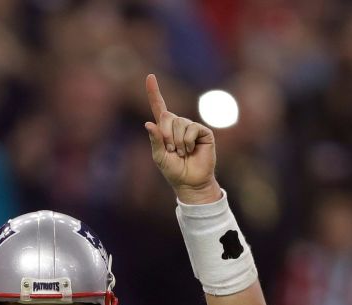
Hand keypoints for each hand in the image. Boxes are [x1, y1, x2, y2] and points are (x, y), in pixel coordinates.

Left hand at [144, 74, 221, 203]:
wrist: (190, 182)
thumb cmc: (173, 170)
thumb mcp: (159, 156)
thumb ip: (155, 140)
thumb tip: (148, 123)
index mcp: (165, 128)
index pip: (159, 107)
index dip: (154, 92)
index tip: (150, 76)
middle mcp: (179, 124)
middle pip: (167, 116)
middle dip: (166, 135)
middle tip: (172, 150)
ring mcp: (191, 126)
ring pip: (179, 124)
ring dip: (177, 142)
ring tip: (182, 153)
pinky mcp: (203, 131)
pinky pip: (191, 129)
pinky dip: (188, 141)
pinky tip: (191, 150)